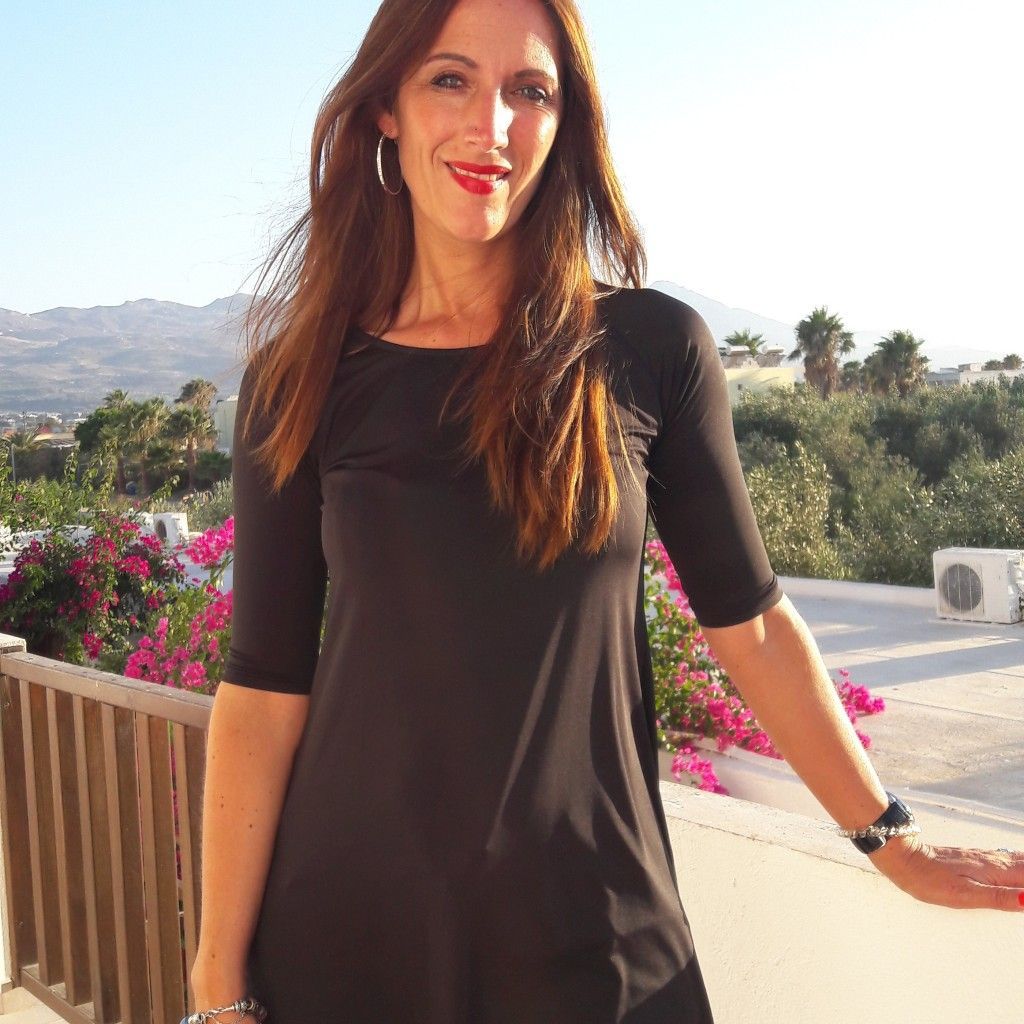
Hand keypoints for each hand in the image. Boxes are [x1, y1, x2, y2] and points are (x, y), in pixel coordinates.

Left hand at [867, 833, 1023, 911]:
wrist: (904, 859)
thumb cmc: (930, 881)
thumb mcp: (965, 895)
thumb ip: (1000, 898)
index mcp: (995, 871)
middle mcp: (994, 861)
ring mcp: (985, 857)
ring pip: (1021, 860)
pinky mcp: (977, 857)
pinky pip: (1010, 859)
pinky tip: (1023, 864)